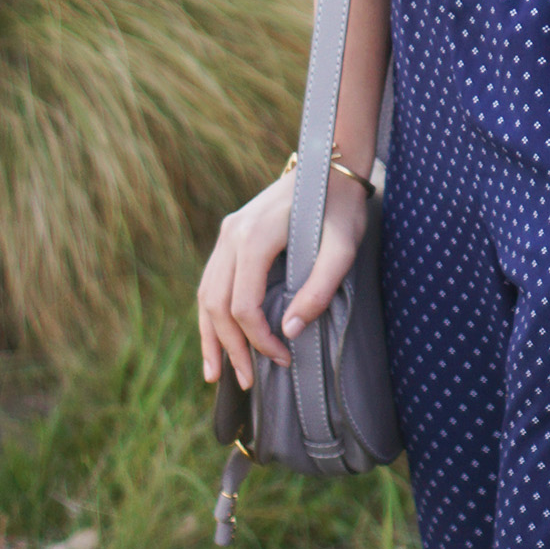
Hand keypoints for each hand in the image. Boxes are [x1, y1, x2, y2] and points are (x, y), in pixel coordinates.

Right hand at [197, 164, 371, 390]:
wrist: (330, 165)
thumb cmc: (340, 209)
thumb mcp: (343, 249)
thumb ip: (318, 290)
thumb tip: (289, 332)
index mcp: (255, 237)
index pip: (243, 305)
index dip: (259, 340)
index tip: (282, 359)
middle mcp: (232, 235)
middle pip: (217, 304)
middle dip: (230, 348)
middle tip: (247, 383)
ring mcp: (227, 233)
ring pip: (206, 294)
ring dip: (210, 336)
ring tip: (216, 374)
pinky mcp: (230, 235)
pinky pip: (212, 281)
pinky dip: (210, 313)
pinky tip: (214, 337)